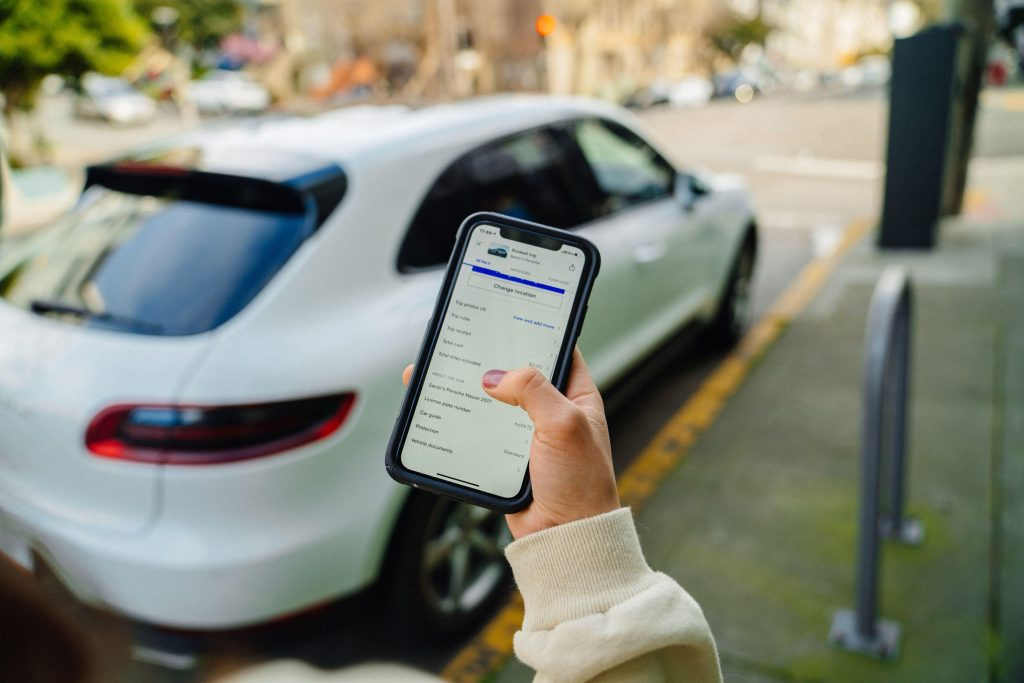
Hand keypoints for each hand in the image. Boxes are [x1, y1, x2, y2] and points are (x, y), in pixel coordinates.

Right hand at [402, 347, 618, 538]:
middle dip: (489, 357)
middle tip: (463, 339)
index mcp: (575, 395)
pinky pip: (479, 431)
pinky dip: (461, 421)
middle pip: (515, 372)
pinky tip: (441, 409)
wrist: (565, 538)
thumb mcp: (565, 425)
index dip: (534, 329)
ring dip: (469, 389)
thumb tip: (495, 376)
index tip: (507, 312)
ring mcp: (526, 434)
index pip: (556, 348)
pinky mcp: (505, 457)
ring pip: (492, 402)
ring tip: (442, 370)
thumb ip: (534, 390)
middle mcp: (551, 411)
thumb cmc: (581, 484)